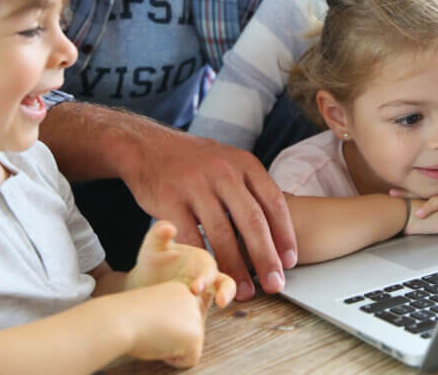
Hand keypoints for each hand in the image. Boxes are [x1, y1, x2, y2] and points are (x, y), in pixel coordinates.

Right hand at [119, 116, 296, 300]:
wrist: (148, 147)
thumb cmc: (195, 163)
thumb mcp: (229, 164)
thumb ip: (250, 190)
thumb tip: (276, 233)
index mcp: (244, 164)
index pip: (273, 202)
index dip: (284, 234)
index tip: (290, 262)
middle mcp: (224, 172)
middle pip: (252, 221)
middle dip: (266, 257)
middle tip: (275, 284)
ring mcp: (196, 185)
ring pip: (222, 234)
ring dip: (236, 268)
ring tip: (244, 291)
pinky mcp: (170, 200)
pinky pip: (190, 238)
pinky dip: (201, 261)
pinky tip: (209, 277)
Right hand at [119, 281, 206, 367]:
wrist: (119, 320)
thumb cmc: (127, 316)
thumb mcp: (153, 308)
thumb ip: (170, 313)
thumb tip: (181, 329)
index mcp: (180, 290)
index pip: (184, 317)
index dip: (166, 326)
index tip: (150, 321)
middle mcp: (192, 300)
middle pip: (191, 330)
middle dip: (174, 337)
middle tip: (151, 328)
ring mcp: (195, 317)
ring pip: (191, 345)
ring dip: (173, 347)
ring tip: (154, 335)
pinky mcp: (195, 336)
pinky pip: (190, 359)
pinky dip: (174, 360)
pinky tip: (158, 345)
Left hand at [126, 221, 235, 308]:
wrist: (142, 283)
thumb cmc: (152, 261)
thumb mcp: (152, 246)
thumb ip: (159, 234)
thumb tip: (169, 227)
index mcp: (200, 259)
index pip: (210, 267)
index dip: (206, 276)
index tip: (196, 288)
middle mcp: (208, 276)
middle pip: (226, 282)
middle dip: (226, 290)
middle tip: (221, 301)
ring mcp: (206, 293)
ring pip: (223, 295)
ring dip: (224, 300)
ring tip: (217, 309)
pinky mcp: (200, 308)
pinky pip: (207, 313)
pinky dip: (205, 317)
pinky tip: (195, 324)